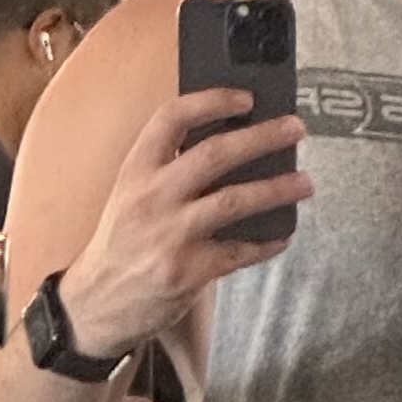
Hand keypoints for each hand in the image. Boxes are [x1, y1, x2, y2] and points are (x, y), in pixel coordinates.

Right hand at [61, 89, 310, 358]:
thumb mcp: (130, 195)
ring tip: (305, 182)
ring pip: (234, 202)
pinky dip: (267, 242)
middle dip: (262, 137)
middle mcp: (150, 198)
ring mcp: (169, 236)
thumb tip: (235, 142)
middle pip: (214, 155)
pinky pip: (240, 251)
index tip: (245, 98)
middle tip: (295, 128)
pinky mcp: (187, 271)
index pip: (171, 119)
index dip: (211, 101)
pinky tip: (283, 234)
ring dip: (277, 189)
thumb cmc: (123, 242)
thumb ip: (169, 169)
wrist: (96, 304)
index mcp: (135, 172)